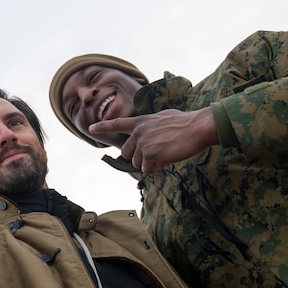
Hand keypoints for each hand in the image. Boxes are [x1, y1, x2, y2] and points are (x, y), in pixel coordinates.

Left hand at [88, 107, 219, 172]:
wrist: (196, 127)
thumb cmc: (185, 122)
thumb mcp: (163, 117)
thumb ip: (151, 125)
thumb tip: (149, 131)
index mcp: (141, 122)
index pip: (117, 123)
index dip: (103, 126)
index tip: (90, 128)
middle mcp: (138, 133)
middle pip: (126, 153)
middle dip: (139, 157)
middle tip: (155, 153)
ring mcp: (143, 144)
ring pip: (138, 163)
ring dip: (150, 163)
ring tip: (166, 153)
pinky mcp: (151, 155)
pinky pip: (148, 170)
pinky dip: (157, 168)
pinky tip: (167, 159)